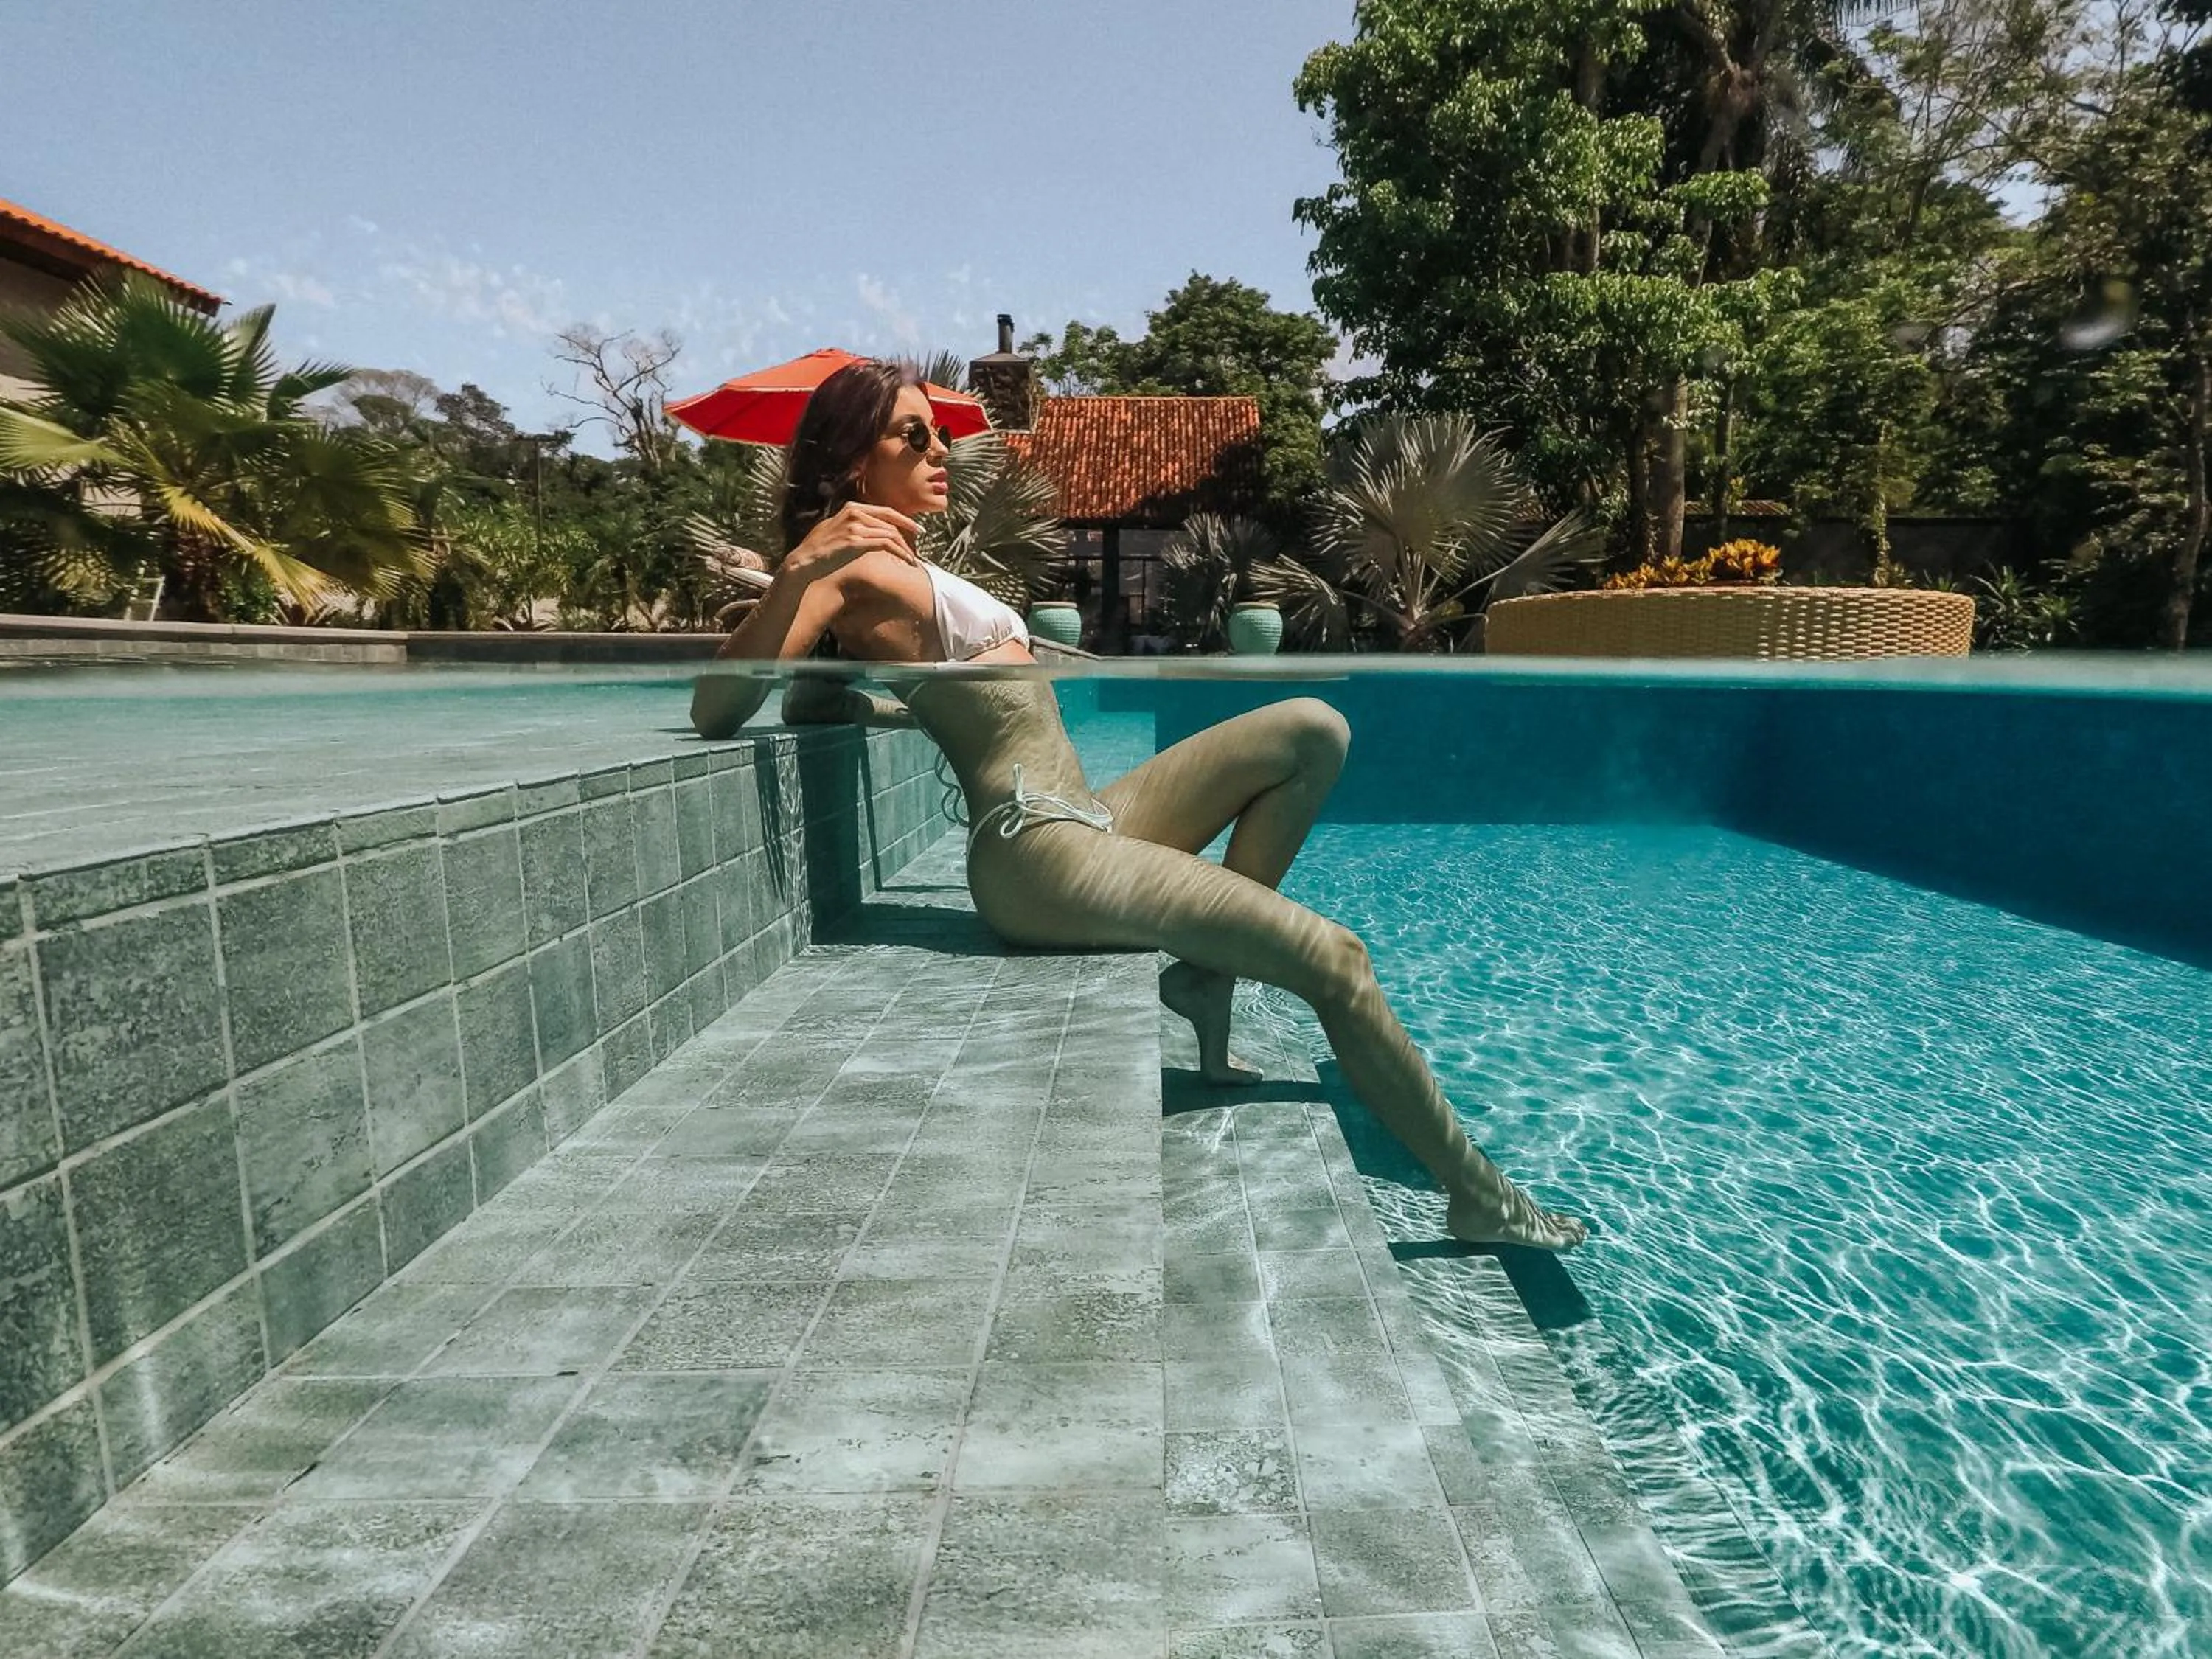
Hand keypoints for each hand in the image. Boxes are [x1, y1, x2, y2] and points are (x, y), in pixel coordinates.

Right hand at [784, 502, 922, 580]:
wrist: (805, 560)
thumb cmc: (821, 549)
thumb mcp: (838, 529)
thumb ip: (856, 525)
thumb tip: (873, 529)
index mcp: (852, 508)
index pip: (885, 511)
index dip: (903, 520)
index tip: (916, 528)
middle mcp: (854, 513)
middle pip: (890, 522)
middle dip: (907, 533)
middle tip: (918, 544)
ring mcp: (855, 526)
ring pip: (890, 533)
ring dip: (904, 547)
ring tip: (912, 558)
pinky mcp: (855, 540)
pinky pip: (886, 543)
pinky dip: (899, 551)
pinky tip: (906, 560)